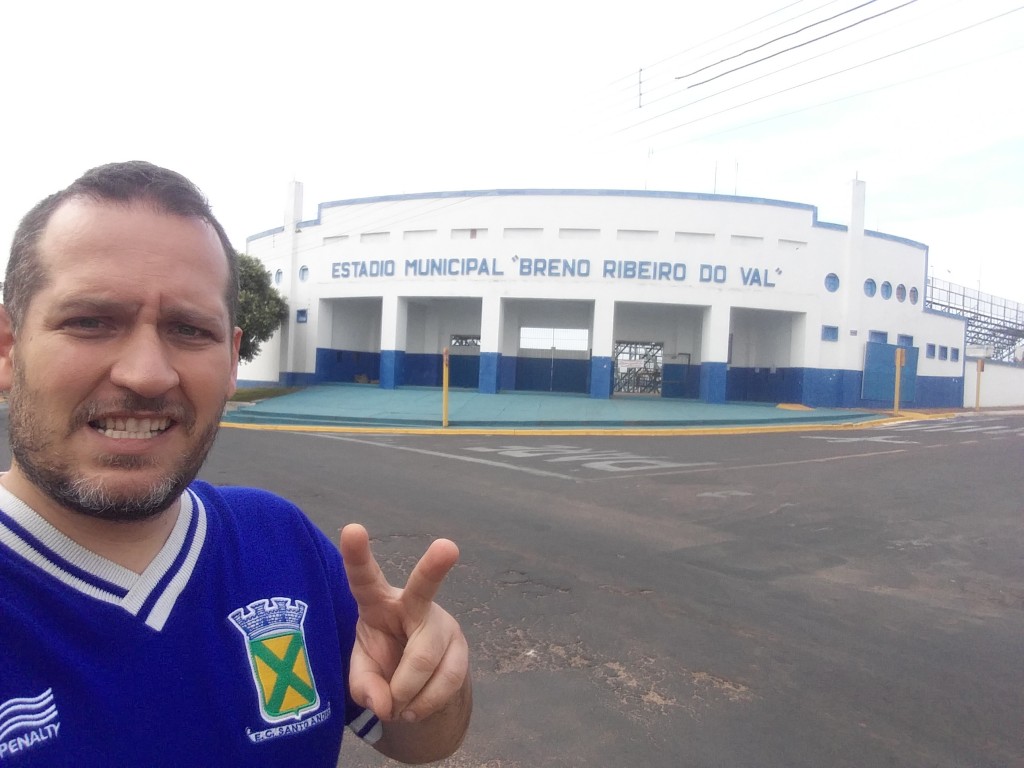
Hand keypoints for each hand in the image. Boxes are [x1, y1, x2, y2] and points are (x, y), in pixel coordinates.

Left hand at [340, 523, 468, 724]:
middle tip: (447, 547)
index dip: (357, 555)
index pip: (364, 578)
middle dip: (434, 566)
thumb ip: (364, 686)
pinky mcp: (461, 647)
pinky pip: (446, 680)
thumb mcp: (362, 673)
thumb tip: (385, 703)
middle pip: (423, 588)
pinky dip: (424, 704)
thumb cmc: (381, 661)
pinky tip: (412, 708)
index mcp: (376, 601)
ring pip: (425, 658)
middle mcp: (412, 604)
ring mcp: (441, 623)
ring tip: (396, 706)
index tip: (352, 529)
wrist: (416, 683)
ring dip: (406, 692)